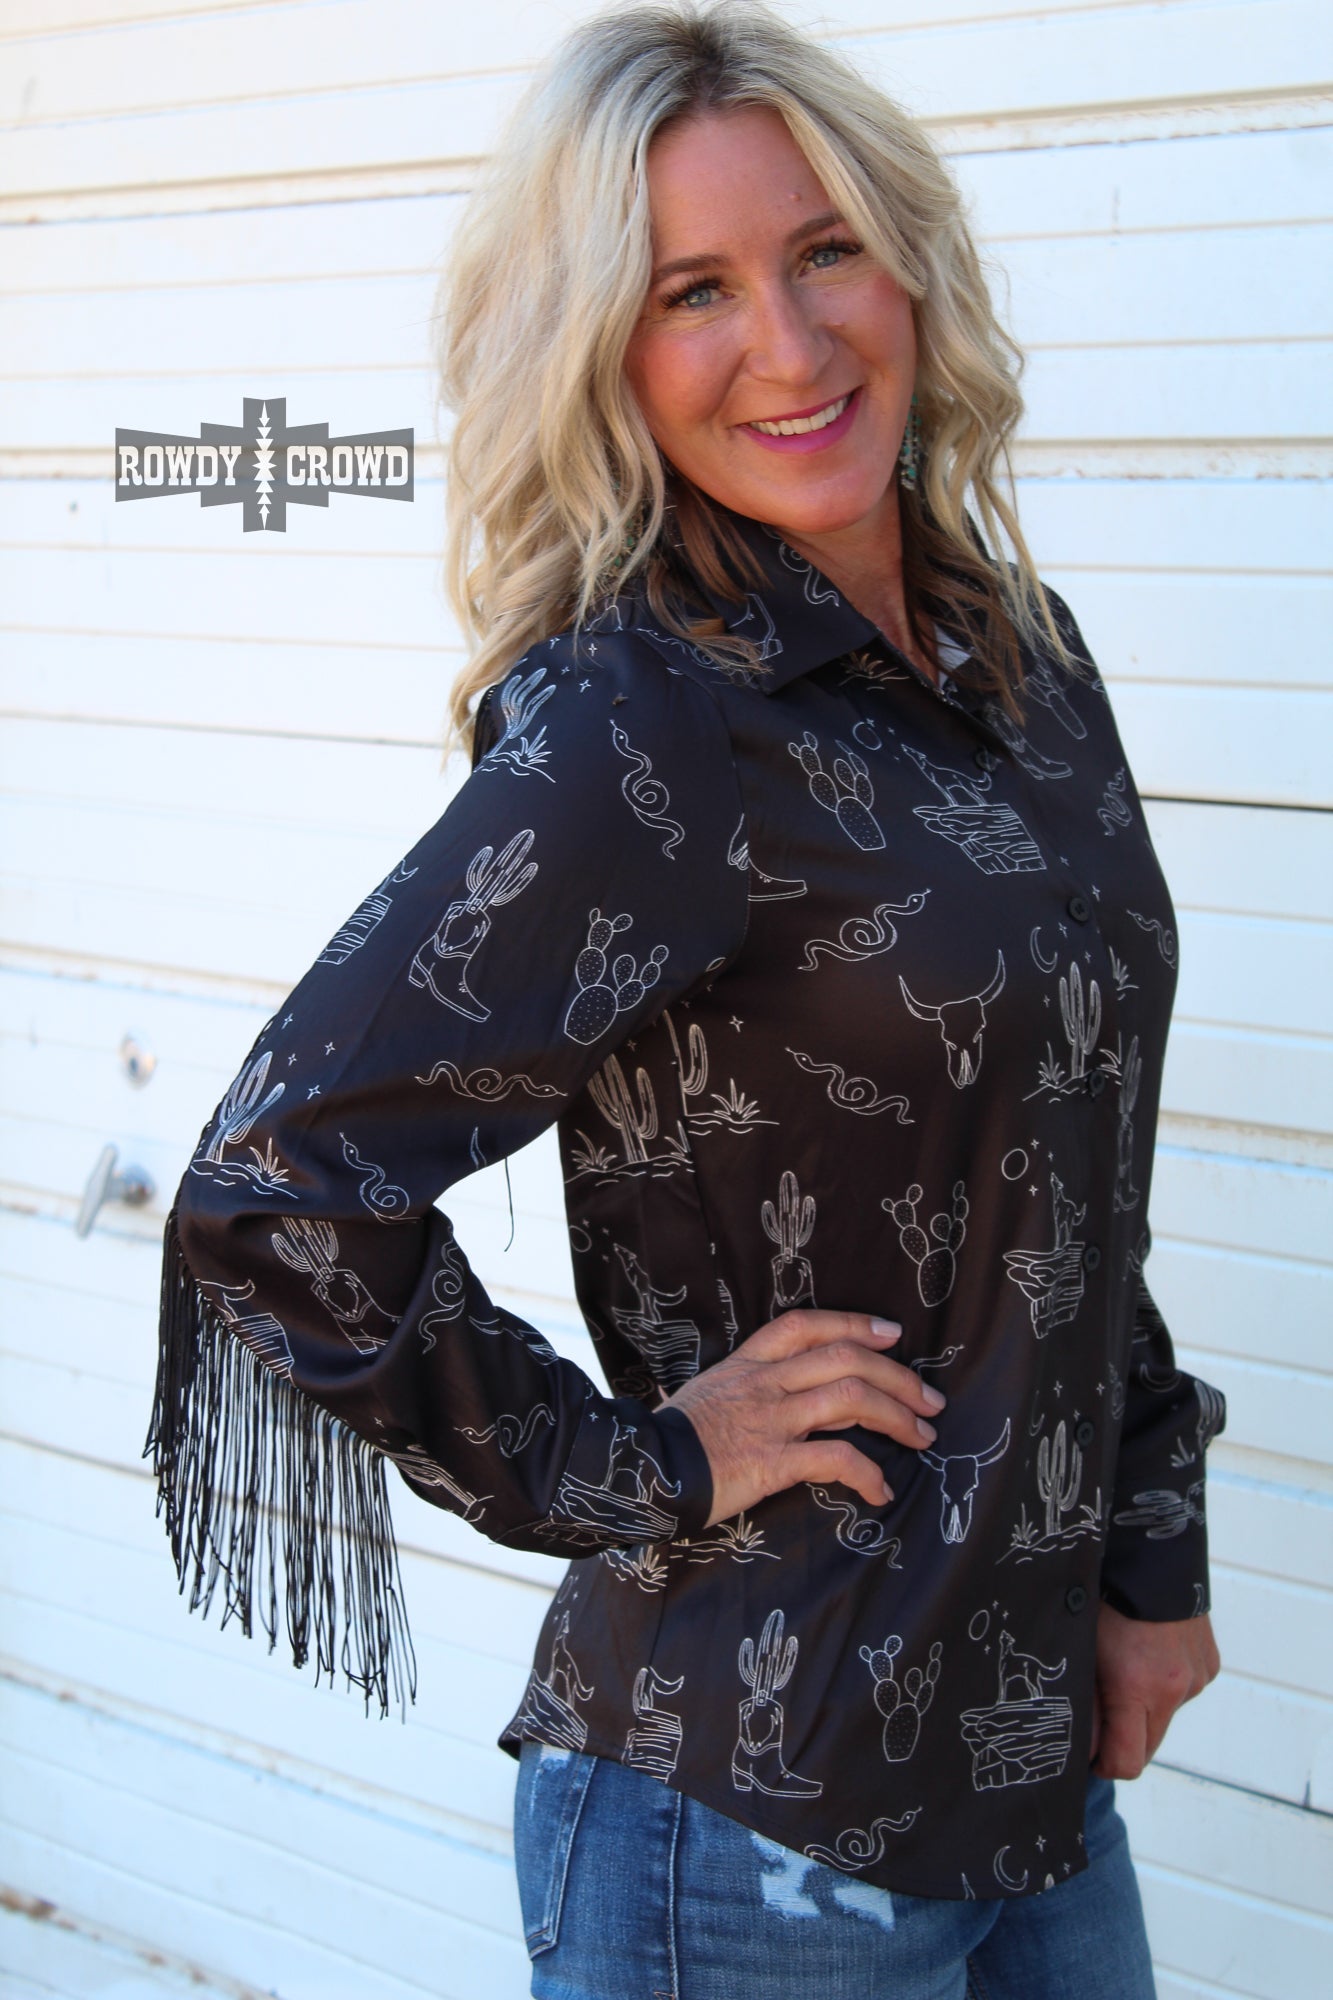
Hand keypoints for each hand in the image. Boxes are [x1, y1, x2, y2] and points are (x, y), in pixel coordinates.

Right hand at [660, 1309, 945, 1529]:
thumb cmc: (665, 1440)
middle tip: (929, 1401)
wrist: (637, 1472)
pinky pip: (835, 1458)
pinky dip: (867, 1473)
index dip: (853, 1323)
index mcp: (746, 1364)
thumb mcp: (701, 1396)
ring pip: (851, 1398)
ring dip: (897, 1417)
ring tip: (922, 1438)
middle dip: (898, 1377)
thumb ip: (734, 1388)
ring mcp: (770, 1419)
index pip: (806, 1326)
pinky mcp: (772, 1461)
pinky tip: (881, 1490)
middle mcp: (764, 1383)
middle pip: (845, 1358)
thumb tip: (742, 1389)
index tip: (891, 1335)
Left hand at [1089, 1599, 1220, 1778]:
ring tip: (1125, 1666)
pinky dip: (1165, 1683)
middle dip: (1124, 1739)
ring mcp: (1198, 1677)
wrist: (1152, 1552)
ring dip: (1145, 1707)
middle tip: (1101, 1709)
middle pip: (1148, 1747)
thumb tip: (1084, 1750)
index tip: (1090, 1756)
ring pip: (1165, 1716)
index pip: (1127, 1762)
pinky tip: (1150, 1651)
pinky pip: (1183, 1689)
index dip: (1104, 1765)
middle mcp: (1175, 1689)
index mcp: (1138, 1688)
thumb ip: (1085, 1704)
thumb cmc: (1107, 1596)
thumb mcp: (1084, 1649)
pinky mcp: (1210, 1664)